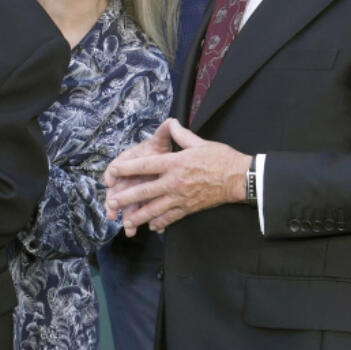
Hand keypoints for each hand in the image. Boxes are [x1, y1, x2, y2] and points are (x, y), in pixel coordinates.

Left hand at [104, 118, 250, 233]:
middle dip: (126, 198)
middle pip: (145, 191)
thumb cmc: (220, 158)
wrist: (239, 178)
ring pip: (155, 209)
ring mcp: (181, 197)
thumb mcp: (199, 142)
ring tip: (125, 221)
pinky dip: (160, 223)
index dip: (127, 168)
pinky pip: (171, 218)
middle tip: (111, 202)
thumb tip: (171, 122)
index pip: (145, 165)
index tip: (113, 171)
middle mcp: (174, 182)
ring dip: (138, 216)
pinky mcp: (189, 208)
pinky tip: (151, 226)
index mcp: (175, 163)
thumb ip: (181, 134)